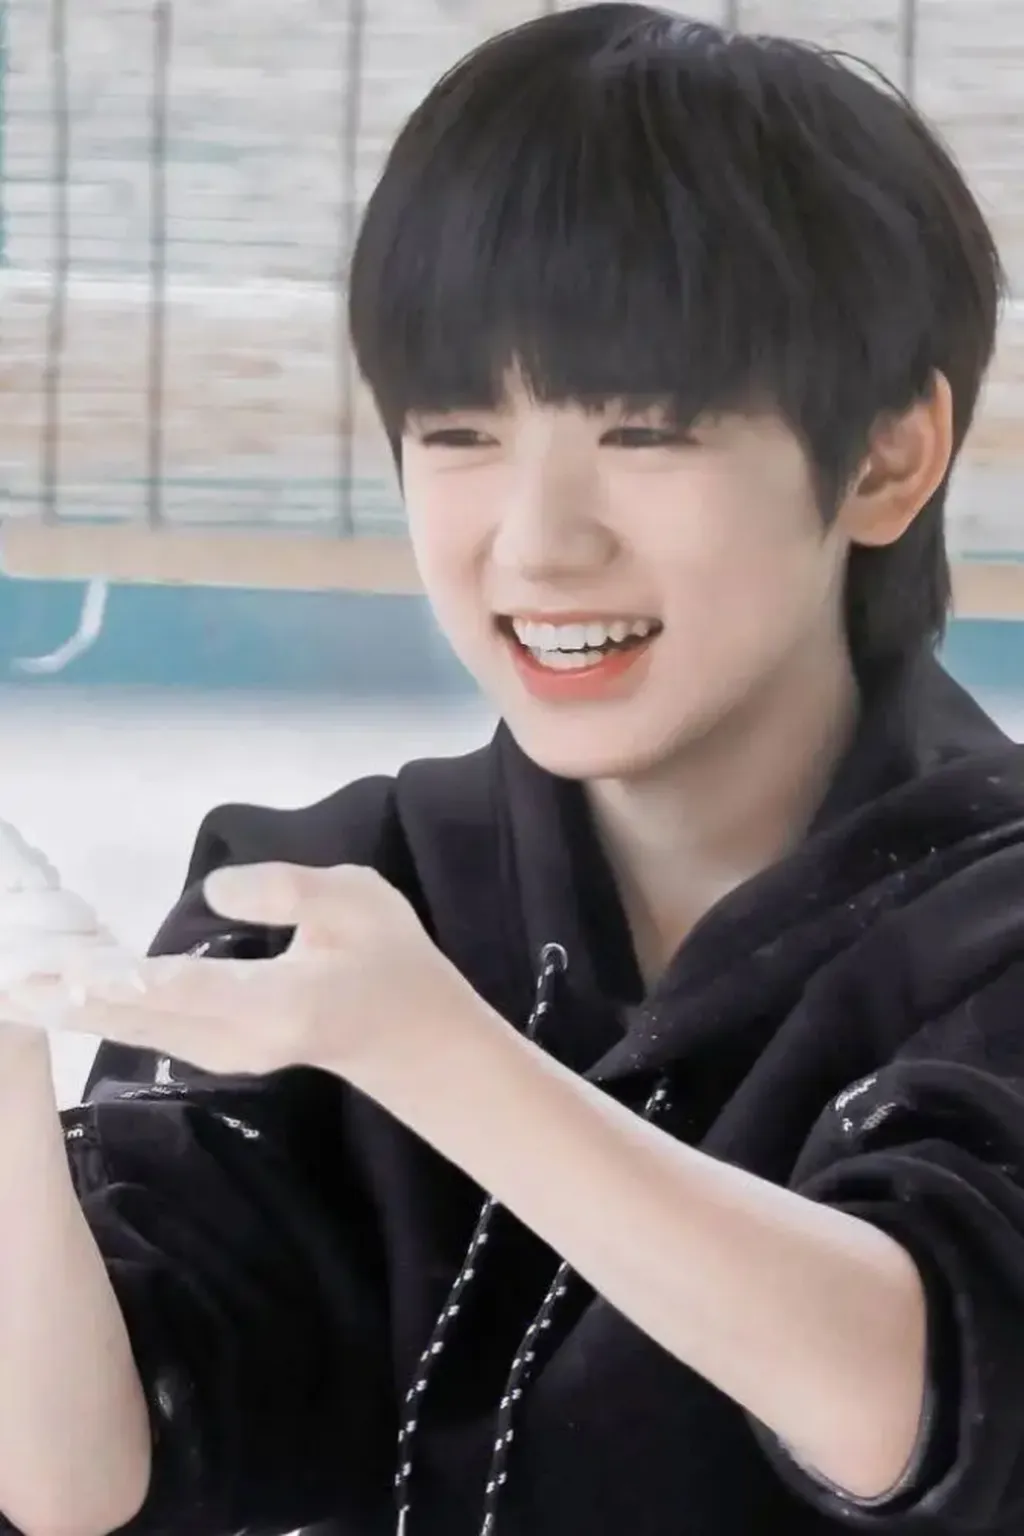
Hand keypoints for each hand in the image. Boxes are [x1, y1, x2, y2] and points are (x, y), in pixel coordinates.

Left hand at [2, 863, 487, 1083]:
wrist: (416, 1040)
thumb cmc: (393, 963)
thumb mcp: (359, 902)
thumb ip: (287, 890)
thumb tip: (212, 890)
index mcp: (276, 1002)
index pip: (182, 985)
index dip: (117, 975)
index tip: (58, 967)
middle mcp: (239, 1039)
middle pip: (139, 1016)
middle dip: (69, 997)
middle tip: (9, 978)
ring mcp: (227, 1054)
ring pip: (137, 1028)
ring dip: (75, 1007)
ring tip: (19, 985)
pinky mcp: (220, 1053)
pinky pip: (150, 1030)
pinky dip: (104, 1012)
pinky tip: (71, 996)